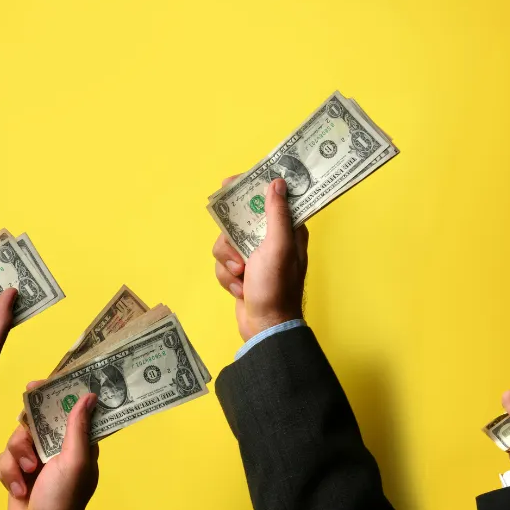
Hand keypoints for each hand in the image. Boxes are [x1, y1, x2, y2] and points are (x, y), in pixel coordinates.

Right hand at [0, 387, 99, 509]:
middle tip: (24, 419)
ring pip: (18, 436)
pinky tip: (17, 489)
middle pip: (37, 418)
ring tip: (27, 472)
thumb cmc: (63, 499)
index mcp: (78, 443)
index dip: (56, 394)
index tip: (41, 384)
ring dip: (18, 455)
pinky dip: (8, 472)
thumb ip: (78, 428)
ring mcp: (36, 458)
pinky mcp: (17, 469)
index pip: (69, 409)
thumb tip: (90, 396)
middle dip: (29, 424)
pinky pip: (5, 456)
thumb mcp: (76, 461)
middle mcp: (57, 447)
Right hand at [212, 176, 308, 340]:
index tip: (230, 183)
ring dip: (228, 261)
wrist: (264, 327)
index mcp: (287, 230)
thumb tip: (277, 183)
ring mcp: (254, 256)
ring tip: (241, 275)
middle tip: (234, 246)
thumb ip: (276, 214)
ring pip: (226, 243)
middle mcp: (271, 240)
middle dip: (231, 238)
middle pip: (239, 219)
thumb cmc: (276, 287)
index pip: (270, 197)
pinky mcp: (241, 272)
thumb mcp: (278, 247)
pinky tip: (240, 289)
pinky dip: (227, 277)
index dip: (250, 187)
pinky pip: (223, 263)